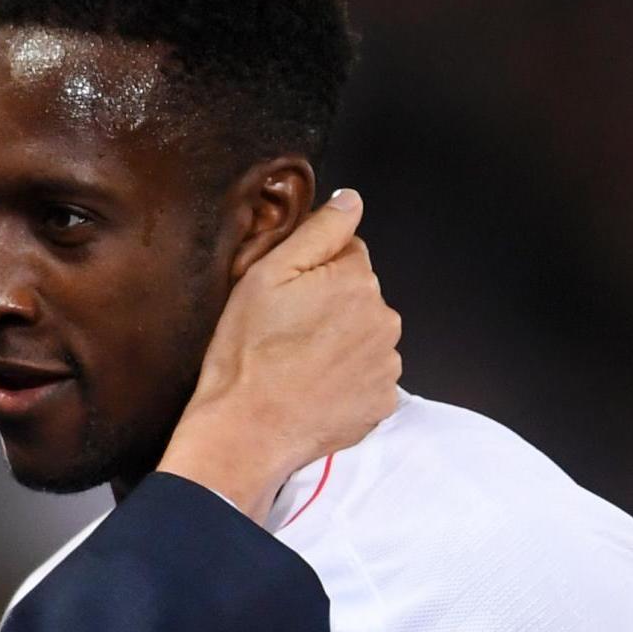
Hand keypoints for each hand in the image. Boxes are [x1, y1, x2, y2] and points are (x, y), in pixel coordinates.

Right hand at [157, 189, 400, 524]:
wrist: (246, 431)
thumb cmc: (246, 353)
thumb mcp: (266, 275)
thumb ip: (318, 231)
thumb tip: (352, 201)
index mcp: (357, 280)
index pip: (347, 254)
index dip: (312, 272)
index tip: (286, 299)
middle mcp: (384, 319)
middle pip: (360, 295)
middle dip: (330, 306)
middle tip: (286, 333)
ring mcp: (386, 364)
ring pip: (365, 336)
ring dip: (340, 343)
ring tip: (297, 364)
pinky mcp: (382, 402)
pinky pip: (367, 377)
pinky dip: (346, 379)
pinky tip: (313, 388)